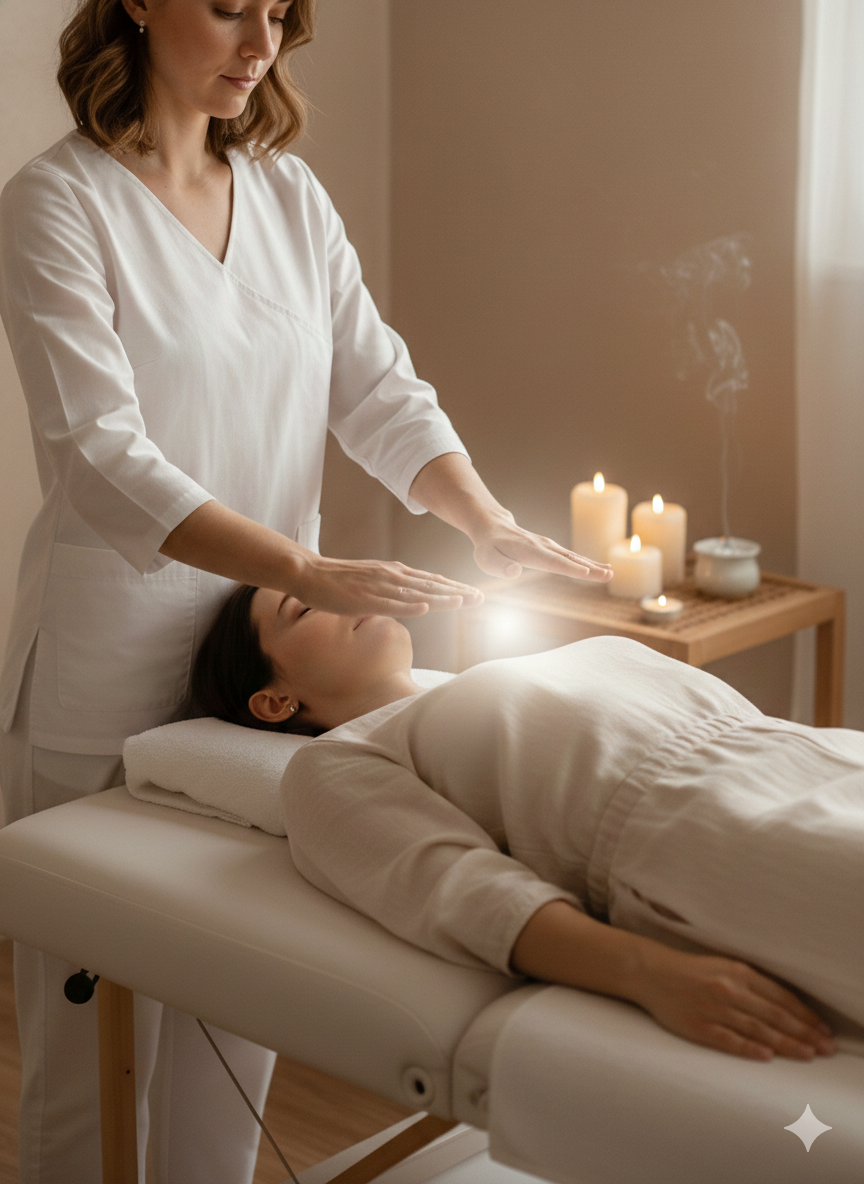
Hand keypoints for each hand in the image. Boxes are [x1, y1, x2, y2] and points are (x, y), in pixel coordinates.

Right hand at [291, 552, 484, 616]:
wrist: (310, 572)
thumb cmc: (339, 580)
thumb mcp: (373, 580)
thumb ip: (393, 589)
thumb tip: (410, 599)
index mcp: (394, 572)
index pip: (430, 580)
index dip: (453, 587)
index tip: (473, 593)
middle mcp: (392, 576)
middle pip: (430, 585)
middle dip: (456, 592)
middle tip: (480, 598)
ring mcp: (379, 586)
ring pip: (415, 593)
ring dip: (440, 598)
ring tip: (463, 601)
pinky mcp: (364, 598)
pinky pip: (390, 603)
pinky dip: (408, 605)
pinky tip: (425, 608)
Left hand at [471, 510, 611, 582]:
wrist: (493, 526)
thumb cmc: (488, 547)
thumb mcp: (485, 559)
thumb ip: (499, 566)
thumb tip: (515, 572)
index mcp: (528, 551)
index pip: (551, 561)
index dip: (568, 568)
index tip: (586, 573)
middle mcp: (542, 546)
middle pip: (568, 559)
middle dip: (589, 567)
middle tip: (609, 575)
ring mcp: (549, 546)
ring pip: (573, 557)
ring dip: (592, 565)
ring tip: (610, 573)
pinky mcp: (552, 548)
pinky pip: (571, 556)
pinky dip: (587, 562)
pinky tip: (600, 569)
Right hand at [634, 946, 835, 1060]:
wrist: (651, 972)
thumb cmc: (692, 971)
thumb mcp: (725, 966)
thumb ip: (752, 983)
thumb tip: (785, 1006)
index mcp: (738, 972)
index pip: (780, 997)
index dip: (804, 1015)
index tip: (822, 1030)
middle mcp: (729, 990)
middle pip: (774, 1015)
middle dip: (804, 1033)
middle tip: (825, 1048)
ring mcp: (713, 1009)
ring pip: (758, 1029)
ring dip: (786, 1044)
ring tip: (807, 1054)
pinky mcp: (698, 1026)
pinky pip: (728, 1039)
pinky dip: (749, 1048)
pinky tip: (767, 1056)